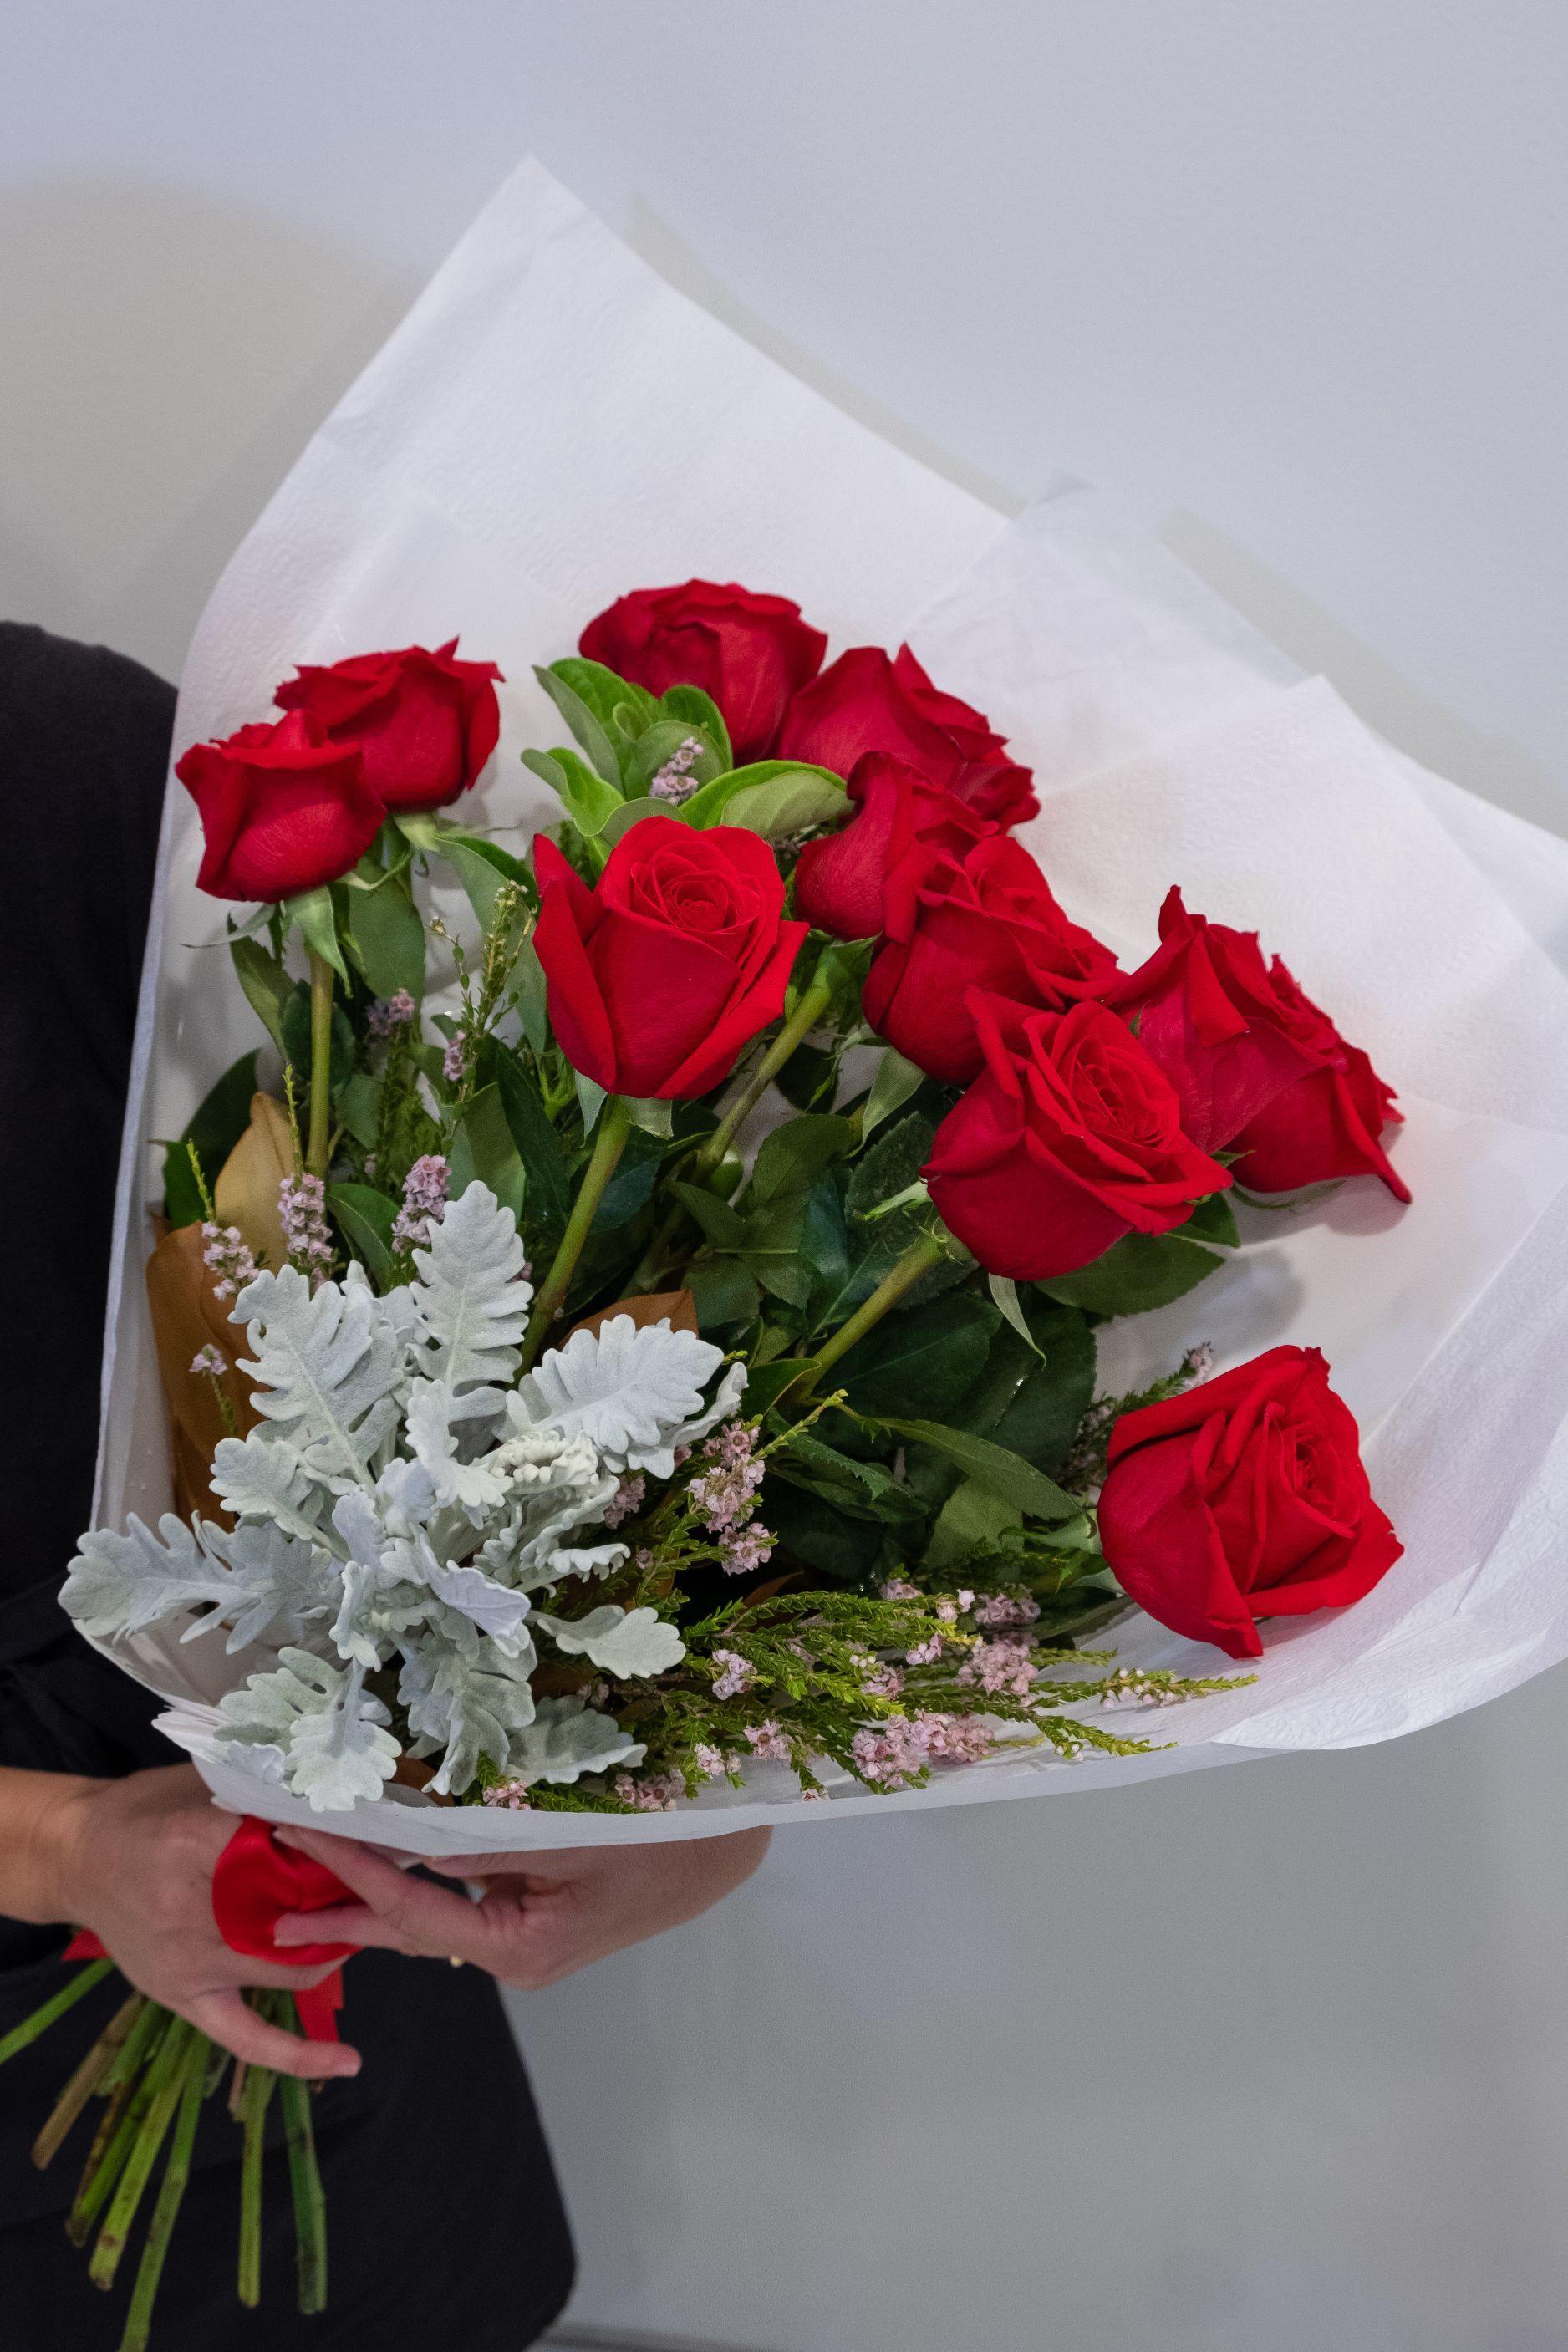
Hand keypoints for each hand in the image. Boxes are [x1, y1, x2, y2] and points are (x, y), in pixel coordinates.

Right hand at [49, 1766, 360, 2081]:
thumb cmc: (147, 1810)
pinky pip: (246, 2037)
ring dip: (333, 1950)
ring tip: (361, 1928)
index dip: (334, 1846)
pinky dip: (298, 2055)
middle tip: (377, 1887)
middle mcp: (190, 1910)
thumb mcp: (204, 1782)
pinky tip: (347, 2063)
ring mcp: (187, 1963)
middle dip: (344, 1904)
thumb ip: (264, 1792)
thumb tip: (338, 1797)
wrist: (78, 1856)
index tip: (366, 1840)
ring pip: (288, 1969)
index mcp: (193, 1842)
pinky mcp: (182, 1997)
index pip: (288, 1849)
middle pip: (296, 1916)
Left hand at [272, 1823, 771, 1987]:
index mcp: (518, 1949)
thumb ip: (488, 1843)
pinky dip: (424, 1876)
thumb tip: (411, 1842)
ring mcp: (525, 1942)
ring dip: (377, 1886)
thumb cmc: (660, 1836)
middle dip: (341, 1904)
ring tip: (309, 1867)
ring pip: (434, 1912)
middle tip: (271, 1892)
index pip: (412, 1909)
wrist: (726, 1844)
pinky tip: (389, 1854)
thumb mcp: (571, 1835)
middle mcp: (513, 1958)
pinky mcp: (537, 1918)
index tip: (297, 1834)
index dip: (351, 1869)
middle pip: (411, 1927)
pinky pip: (466, 1899)